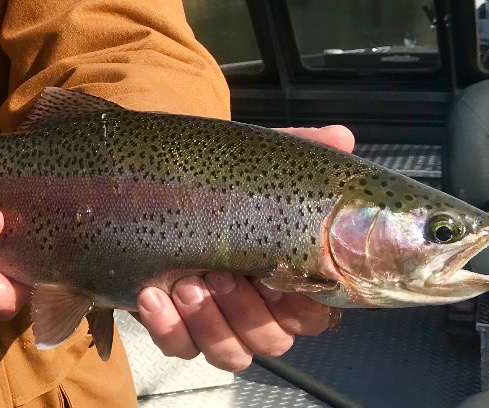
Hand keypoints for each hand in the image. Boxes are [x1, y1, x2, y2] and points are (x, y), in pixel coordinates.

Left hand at [135, 124, 355, 370]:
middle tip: (219, 275)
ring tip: (186, 283)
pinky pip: (179, 347)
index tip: (277, 280)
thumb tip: (342, 136)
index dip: (300, 308)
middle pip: (271, 341)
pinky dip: (168, 328)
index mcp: (283, 278)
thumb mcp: (250, 163)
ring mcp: (213, 321)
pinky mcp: (173, 326)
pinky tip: (152, 295)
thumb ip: (296, 151)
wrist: (146, 182)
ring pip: (229, 353)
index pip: (311, 316)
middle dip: (246, 313)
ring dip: (210, 324)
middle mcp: (254, 309)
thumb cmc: (212, 180)